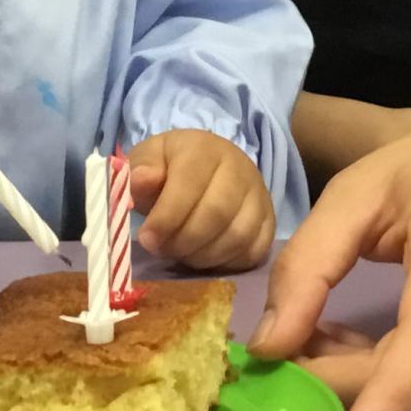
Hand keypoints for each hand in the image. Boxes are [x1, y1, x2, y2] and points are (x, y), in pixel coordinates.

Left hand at [127, 130, 275, 269]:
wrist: (205, 167)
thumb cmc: (169, 168)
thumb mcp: (148, 161)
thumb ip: (140, 171)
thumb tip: (143, 180)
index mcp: (204, 149)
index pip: (189, 185)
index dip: (166, 218)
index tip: (146, 240)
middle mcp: (239, 168)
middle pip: (216, 213)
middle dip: (183, 240)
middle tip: (163, 249)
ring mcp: (259, 195)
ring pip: (237, 236)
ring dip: (203, 255)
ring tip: (182, 252)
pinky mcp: (270, 220)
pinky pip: (254, 250)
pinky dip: (227, 262)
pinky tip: (205, 256)